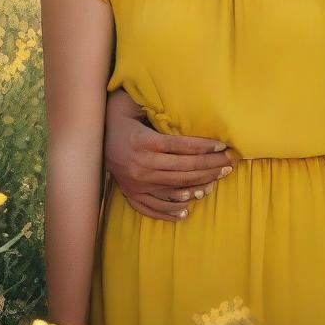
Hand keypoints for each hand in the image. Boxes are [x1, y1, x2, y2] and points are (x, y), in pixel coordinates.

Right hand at [104, 88, 235, 220]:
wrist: (95, 139)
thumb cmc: (126, 123)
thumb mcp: (141, 114)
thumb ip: (164, 118)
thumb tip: (193, 115)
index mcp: (145, 142)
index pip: (182, 146)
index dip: (204, 146)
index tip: (223, 146)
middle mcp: (142, 164)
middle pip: (184, 168)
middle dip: (210, 166)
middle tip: (229, 164)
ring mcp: (137, 182)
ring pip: (174, 187)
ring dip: (199, 185)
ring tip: (217, 182)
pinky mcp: (131, 193)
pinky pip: (153, 206)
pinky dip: (171, 209)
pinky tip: (188, 208)